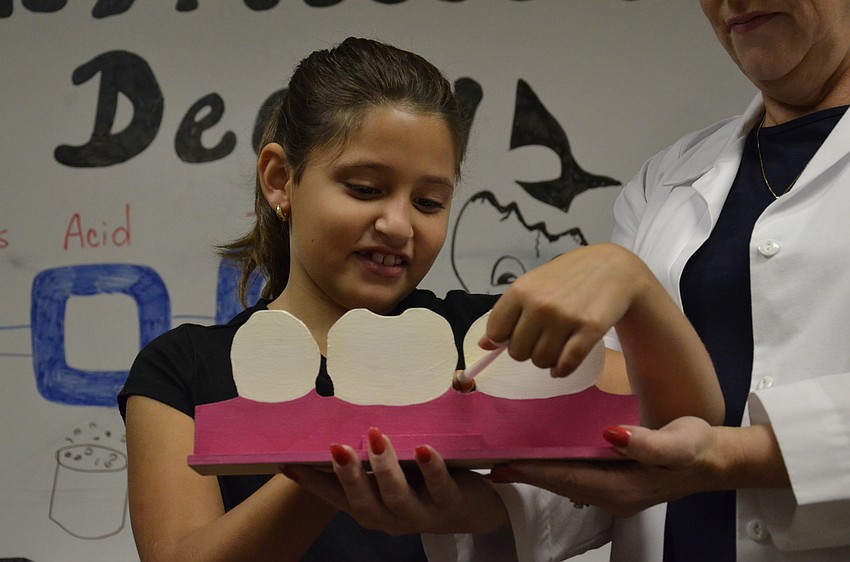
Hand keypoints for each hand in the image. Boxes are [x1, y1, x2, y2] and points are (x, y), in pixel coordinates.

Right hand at [284, 428, 509, 534]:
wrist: (474, 510)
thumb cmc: (424, 486)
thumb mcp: (393, 477)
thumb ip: (368, 462)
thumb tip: (336, 426)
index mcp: (373, 511)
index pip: (336, 499)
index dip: (313, 483)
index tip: (287, 464)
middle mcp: (391, 519)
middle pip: (364, 503)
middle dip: (349, 476)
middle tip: (335, 448)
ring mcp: (422, 515)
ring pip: (397, 498)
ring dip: (384, 468)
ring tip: (375, 437)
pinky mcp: (451, 504)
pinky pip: (440, 487)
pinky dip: (430, 468)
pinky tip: (422, 448)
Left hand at [485, 243, 650, 376]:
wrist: (612, 267)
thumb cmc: (567, 277)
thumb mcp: (532, 285)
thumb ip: (507, 313)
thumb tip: (483, 346)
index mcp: (520, 290)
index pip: (496, 331)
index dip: (503, 339)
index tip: (516, 334)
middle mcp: (540, 304)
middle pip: (517, 352)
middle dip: (527, 351)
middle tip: (541, 339)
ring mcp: (565, 317)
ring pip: (541, 361)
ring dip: (546, 360)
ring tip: (556, 345)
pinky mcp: (590, 329)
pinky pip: (566, 365)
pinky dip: (562, 370)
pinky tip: (563, 364)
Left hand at [489, 417, 721, 516]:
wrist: (717, 460)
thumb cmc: (698, 447)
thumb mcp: (679, 442)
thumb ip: (647, 442)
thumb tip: (612, 435)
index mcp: (622, 489)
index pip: (567, 478)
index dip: (533, 471)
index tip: (502, 464)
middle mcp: (612, 497)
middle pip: (560, 483)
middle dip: (525, 473)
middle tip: (490, 461)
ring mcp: (613, 494)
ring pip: (565, 482)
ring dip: (536, 473)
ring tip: (504, 461)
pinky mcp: (615, 485)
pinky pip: (576, 477)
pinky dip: (554, 469)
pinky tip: (540, 459)